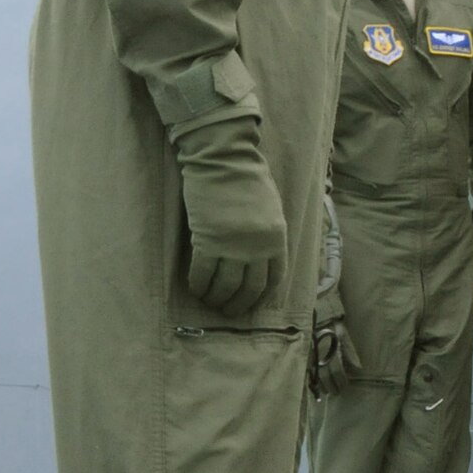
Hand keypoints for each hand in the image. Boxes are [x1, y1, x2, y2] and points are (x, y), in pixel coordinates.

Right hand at [174, 115, 287, 315]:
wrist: (225, 161)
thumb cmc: (248, 179)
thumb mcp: (271, 209)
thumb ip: (268, 234)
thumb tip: (261, 256)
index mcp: (277, 239)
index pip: (274, 279)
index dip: (261, 296)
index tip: (252, 303)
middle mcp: (258, 247)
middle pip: (250, 288)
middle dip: (238, 304)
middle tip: (228, 312)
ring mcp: (233, 246)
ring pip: (225, 286)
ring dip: (217, 299)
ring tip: (210, 303)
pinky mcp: (208, 241)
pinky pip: (202, 273)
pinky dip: (198, 285)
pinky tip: (195, 289)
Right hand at [309, 315, 360, 397]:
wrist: (313, 313)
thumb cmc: (331, 323)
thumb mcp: (343, 333)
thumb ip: (349, 351)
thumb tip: (358, 368)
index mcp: (330, 350)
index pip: (336, 372)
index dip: (340, 381)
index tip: (344, 387)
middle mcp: (319, 355)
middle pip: (325, 377)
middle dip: (331, 386)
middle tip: (335, 392)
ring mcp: (309, 356)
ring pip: (314, 375)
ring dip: (321, 385)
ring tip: (326, 391)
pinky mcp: (302, 354)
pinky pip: (306, 370)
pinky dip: (311, 379)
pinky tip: (314, 384)